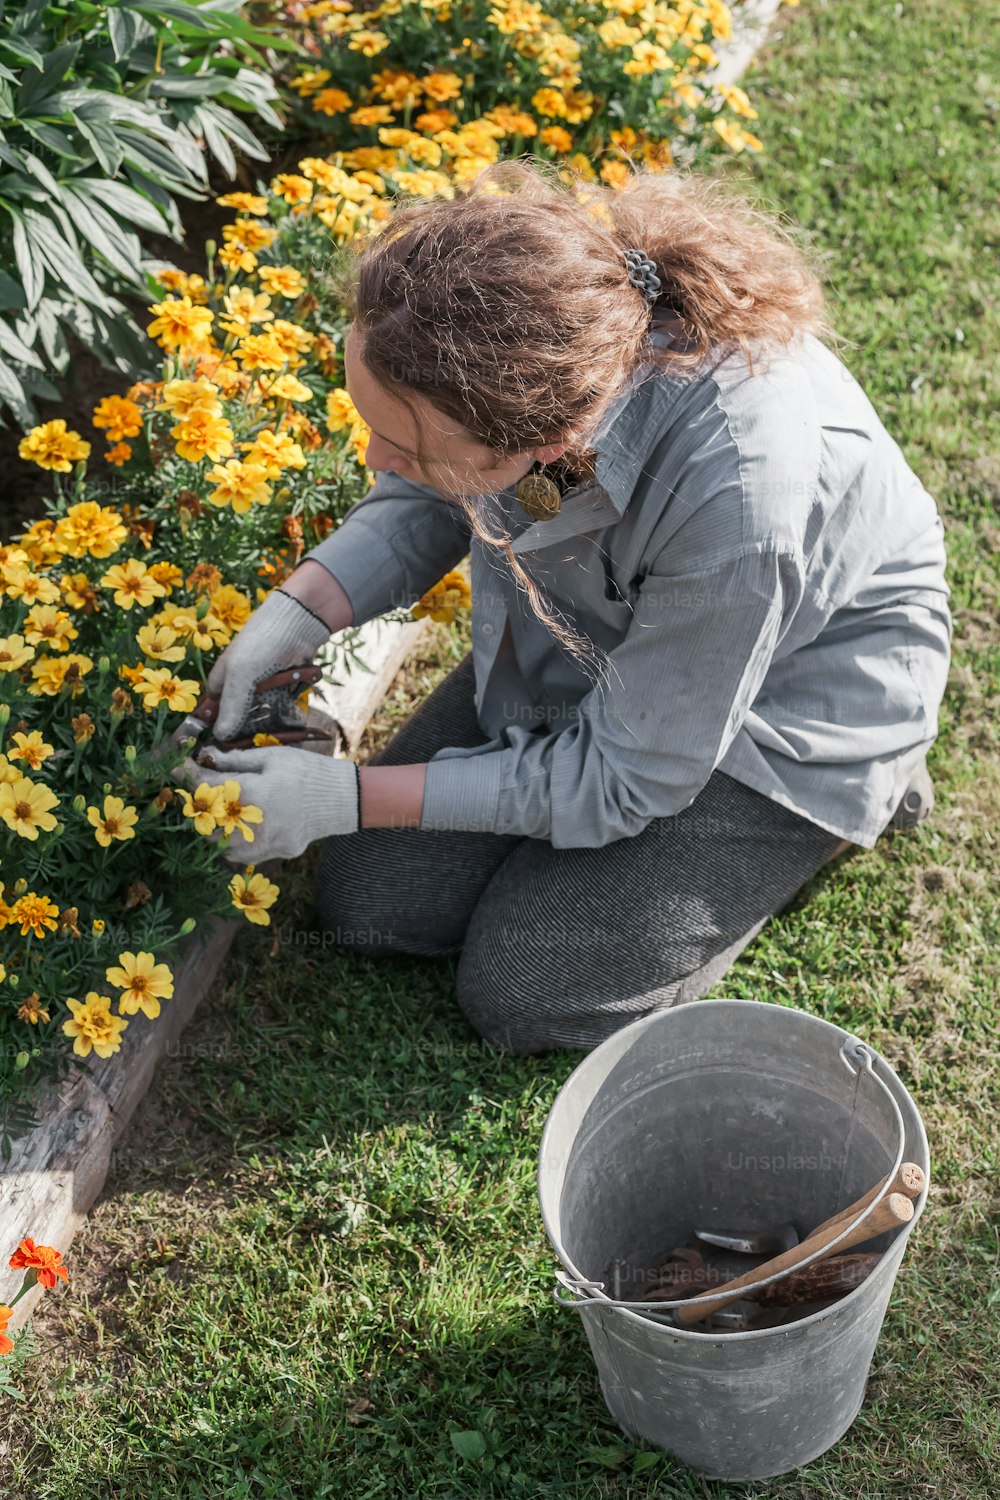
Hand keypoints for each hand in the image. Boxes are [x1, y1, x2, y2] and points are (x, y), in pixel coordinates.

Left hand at [183, 745, 359, 862]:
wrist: (346, 798)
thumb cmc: (308, 771)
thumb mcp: (273, 756)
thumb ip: (237, 760)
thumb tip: (207, 757)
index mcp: (252, 793)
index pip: (206, 786)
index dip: (185, 775)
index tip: (175, 766)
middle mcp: (255, 823)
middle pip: (208, 822)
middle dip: (199, 806)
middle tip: (200, 791)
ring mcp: (267, 843)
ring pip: (223, 845)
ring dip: (215, 830)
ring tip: (218, 812)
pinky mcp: (278, 852)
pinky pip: (245, 854)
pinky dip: (236, 843)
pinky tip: (240, 828)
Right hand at [206, 589, 331, 740]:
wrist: (300, 621)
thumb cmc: (262, 643)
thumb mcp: (241, 675)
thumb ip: (232, 706)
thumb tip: (220, 736)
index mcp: (220, 682)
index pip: (213, 715)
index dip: (219, 731)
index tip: (228, 750)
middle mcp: (239, 687)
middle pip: (240, 720)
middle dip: (250, 730)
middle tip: (260, 740)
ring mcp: (261, 687)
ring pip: (262, 716)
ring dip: (270, 723)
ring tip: (279, 733)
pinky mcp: (282, 687)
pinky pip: (281, 708)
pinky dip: (286, 713)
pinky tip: (292, 724)